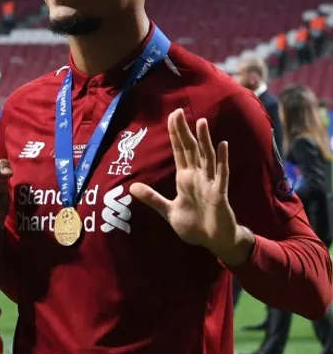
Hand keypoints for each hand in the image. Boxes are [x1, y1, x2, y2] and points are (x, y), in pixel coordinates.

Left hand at [129, 109, 253, 265]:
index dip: (175, 135)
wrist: (214, 242)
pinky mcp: (220, 194)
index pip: (179, 152)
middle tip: (178, 111)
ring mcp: (210, 184)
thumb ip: (152, 198)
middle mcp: (197, 177)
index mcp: (185, 179)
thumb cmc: (194, 225)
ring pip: (206, 157)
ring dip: (204, 140)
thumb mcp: (168, 211)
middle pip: (190, 149)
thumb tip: (131, 188)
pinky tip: (222, 146)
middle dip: (184, 131)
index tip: (172, 116)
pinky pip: (221, 174)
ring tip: (201, 122)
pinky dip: (222, 160)